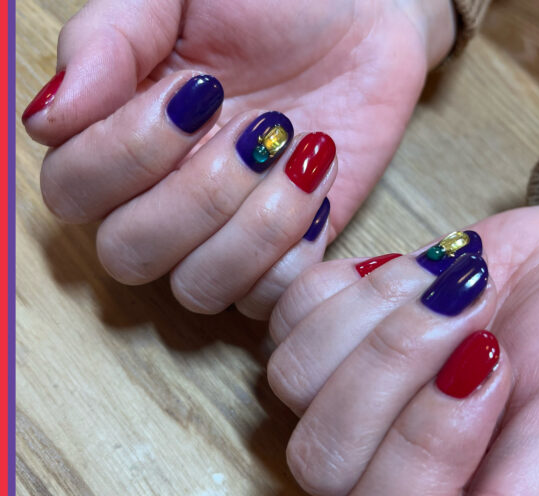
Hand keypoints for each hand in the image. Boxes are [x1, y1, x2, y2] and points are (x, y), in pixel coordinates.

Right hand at [23, 0, 454, 316]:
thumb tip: (49, 118)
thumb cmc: (272, 1)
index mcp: (121, 139)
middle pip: (129, 256)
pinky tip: (318, 186)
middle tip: (259, 131)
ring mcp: (224, 236)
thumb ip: (109, 41)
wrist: (365, 20)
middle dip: (199, 196)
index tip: (201, 92)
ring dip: (253, 228)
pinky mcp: (284, 254)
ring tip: (299, 154)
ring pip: (197, 289)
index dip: (129, 154)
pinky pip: (266, 299)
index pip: (73, 194)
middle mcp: (163, 201)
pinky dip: (294, 252)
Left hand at [267, 192, 538, 495]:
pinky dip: (350, 285)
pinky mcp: (319, 338)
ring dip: (376, 316)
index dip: (425, 450)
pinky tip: (409, 274)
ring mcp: (332, 403)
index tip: (491, 366)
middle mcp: (368, 478)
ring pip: (293, 379)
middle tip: (472, 311)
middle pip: (320, 459)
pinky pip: (289, 314)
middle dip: (397, 366)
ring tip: (445, 282)